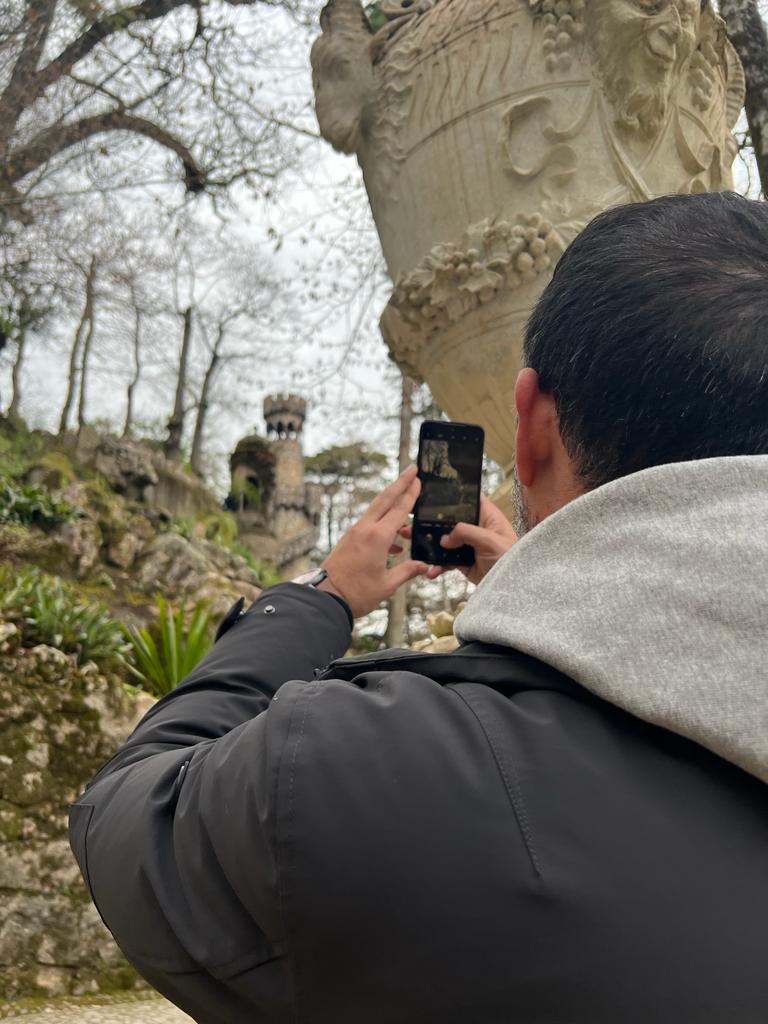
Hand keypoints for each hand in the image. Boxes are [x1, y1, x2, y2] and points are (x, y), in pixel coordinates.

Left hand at [321, 465, 429, 617]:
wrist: (325, 597)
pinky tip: (394, 545)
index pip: (399, 509)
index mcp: (377, 538)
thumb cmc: (356, 593)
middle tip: (411, 469)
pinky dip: (383, 526)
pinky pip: (370, 525)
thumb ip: (407, 572)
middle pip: (385, 499)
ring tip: (406, 505)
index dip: (410, 493)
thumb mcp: (387, 585)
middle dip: (399, 483)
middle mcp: (365, 530)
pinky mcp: (349, 540)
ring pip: (376, 511)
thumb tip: (424, 566)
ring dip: (392, 503)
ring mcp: (355, 533)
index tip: (417, 478)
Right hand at [410, 494, 516, 585]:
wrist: (513, 588)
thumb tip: (444, 538)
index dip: (452, 494)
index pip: (468, 498)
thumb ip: (466, 533)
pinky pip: (446, 561)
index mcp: (487, 516)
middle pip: (450, 520)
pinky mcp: (463, 562)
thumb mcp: (490, 540)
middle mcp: (476, 528)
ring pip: (444, 541)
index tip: (431, 492)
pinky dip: (437, 565)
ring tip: (412, 545)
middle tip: (411, 522)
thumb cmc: (510, 558)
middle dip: (431, 522)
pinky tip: (430, 571)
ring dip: (429, 545)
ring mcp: (468, 545)